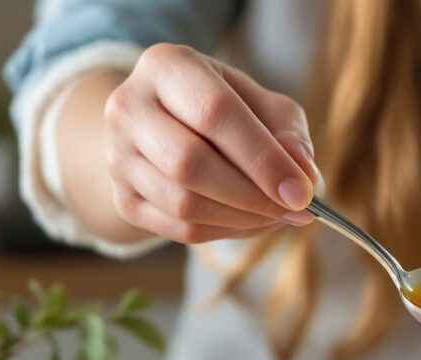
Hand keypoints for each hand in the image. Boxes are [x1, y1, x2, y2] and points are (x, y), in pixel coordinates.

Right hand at [103, 43, 318, 243]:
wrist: (168, 128)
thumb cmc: (228, 112)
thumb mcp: (265, 106)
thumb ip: (289, 135)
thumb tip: (303, 176)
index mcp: (167, 66)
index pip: (215, 112)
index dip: (262, 158)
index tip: (302, 192)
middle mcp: (129, 107)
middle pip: (190, 163)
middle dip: (253, 195)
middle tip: (296, 210)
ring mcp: (118, 156)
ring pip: (183, 203)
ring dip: (243, 218)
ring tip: (279, 215)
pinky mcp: (122, 198)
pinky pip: (179, 228)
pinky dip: (226, 232)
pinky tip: (252, 221)